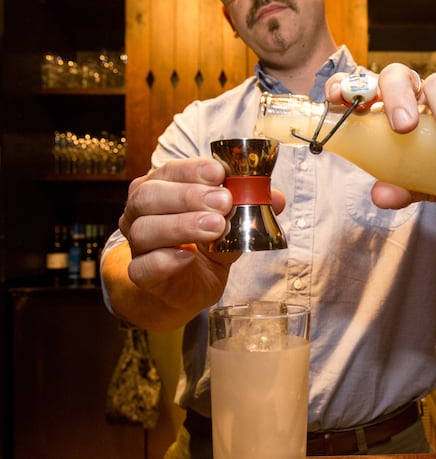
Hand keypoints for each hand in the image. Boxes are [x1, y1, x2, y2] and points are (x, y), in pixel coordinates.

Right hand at [109, 157, 285, 327]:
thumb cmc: (204, 247)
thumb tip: (276, 198)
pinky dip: (166, 259)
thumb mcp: (230, 224)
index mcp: (160, 188)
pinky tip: (188, 255)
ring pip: (145, 228)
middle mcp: (140, 212)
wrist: (185, 288)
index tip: (219, 173)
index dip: (193, 170)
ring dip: (182, 225)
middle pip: (149, 195)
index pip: (169, 171)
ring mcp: (137, 244)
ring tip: (215, 227)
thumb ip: (248, 209)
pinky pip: (143, 266)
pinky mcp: (140, 274)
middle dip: (189, 195)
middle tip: (223, 202)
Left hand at [325, 65, 435, 208]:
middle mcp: (412, 92)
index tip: (337, 96)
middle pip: (396, 76)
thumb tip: (380, 197)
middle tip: (404, 128)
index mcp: (387, 109)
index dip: (346, 86)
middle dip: (396, 98)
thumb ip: (399, 188)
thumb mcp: (418, 183)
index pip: (360, 88)